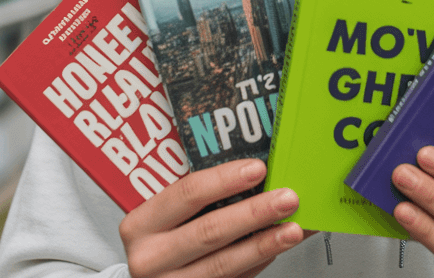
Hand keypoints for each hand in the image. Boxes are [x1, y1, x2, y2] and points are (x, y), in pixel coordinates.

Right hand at [119, 159, 305, 277]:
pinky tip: (276, 248)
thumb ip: (195, 198)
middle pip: (210, 231)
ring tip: (292, 229)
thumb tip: (253, 171)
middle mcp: (151, 257)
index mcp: (140, 225)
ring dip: (264, 244)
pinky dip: (259, 262)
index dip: (224, 180)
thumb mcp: (160, 218)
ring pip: (224, 263)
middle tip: (287, 198)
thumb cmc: (157, 242)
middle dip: (254, 212)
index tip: (258, 169)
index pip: (186, 194)